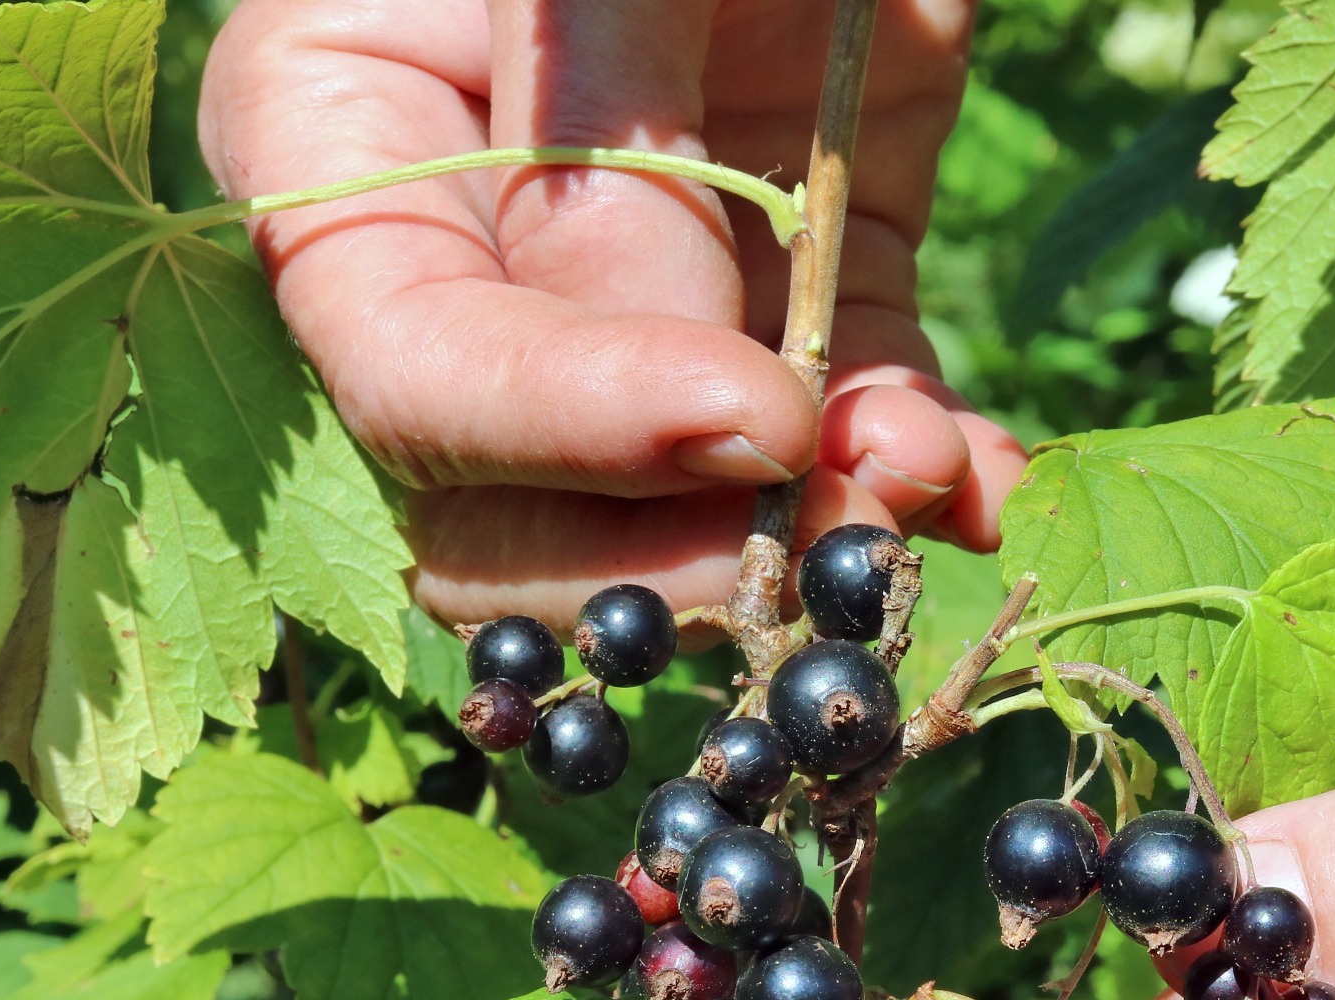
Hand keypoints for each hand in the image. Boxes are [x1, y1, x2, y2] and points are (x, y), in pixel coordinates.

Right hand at [198, 0, 1024, 625]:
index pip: (416, 372)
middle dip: (680, 544)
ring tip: (924, 489)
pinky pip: (855, 413)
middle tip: (830, 539)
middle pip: (524, 499)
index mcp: (345, 143)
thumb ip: (608, 119)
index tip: (748, 428)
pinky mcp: (815, 276)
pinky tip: (988, 483)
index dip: (570, 435)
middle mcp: (478, 250)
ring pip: (697, 496)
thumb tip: (691, 399)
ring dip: (818, 527)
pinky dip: (923, 462)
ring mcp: (657, 281)